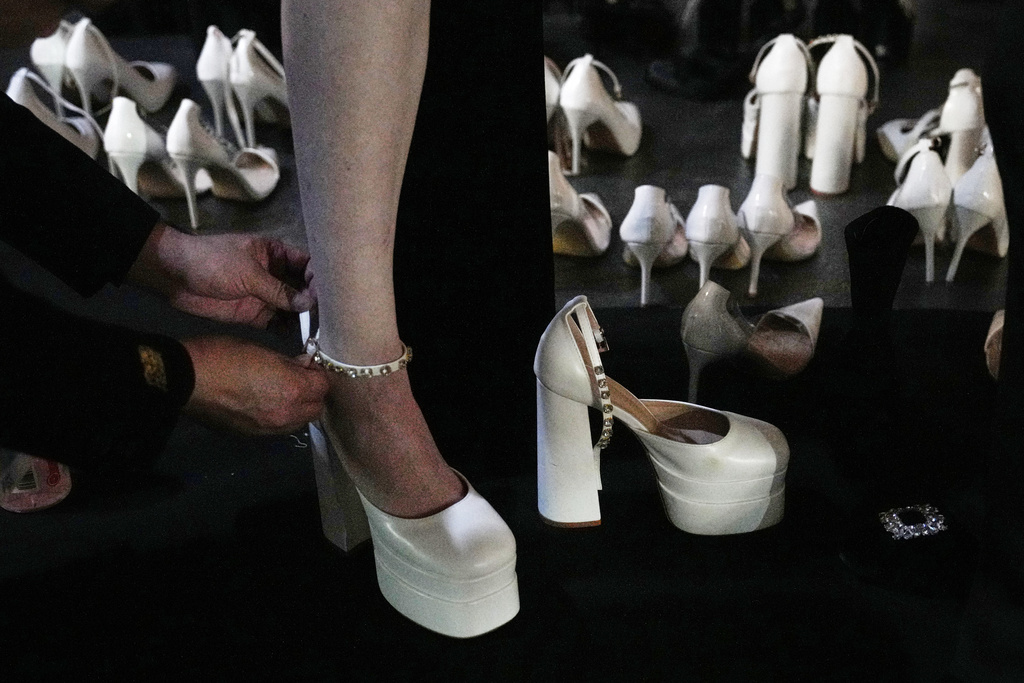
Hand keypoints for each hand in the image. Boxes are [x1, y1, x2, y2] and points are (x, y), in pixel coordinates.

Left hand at [128, 222, 314, 326]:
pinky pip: (278, 323)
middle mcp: (275, 274)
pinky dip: (289, 331)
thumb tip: (309, 304)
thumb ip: (279, 290)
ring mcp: (265, 296)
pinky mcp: (255, 314)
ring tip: (319, 333)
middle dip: (315, 303)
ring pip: (293, 308)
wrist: (174, 276)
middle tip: (328, 320)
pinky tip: (302, 340)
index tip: (327, 296)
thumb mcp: (249, 273)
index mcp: (276, 254)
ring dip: (304, 319)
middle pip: (303, 289)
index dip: (319, 279)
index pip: (307, 265)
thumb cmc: (213, 262)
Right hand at [181, 336, 328, 434]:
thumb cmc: (225, 356)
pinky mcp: (253, 436)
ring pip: (299, 422)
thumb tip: (303, 366)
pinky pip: (278, 429)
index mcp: (293, 390)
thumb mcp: (263, 351)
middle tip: (298, 379)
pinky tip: (266, 404)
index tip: (306, 365)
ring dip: (298, 408)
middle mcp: (287, 415)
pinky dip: (280, 417)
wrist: (187, 380)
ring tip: (282, 393)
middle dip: (312, 394)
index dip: (317, 373)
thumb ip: (289, 363)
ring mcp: (270, 429)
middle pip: (316, 408)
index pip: (324, 385)